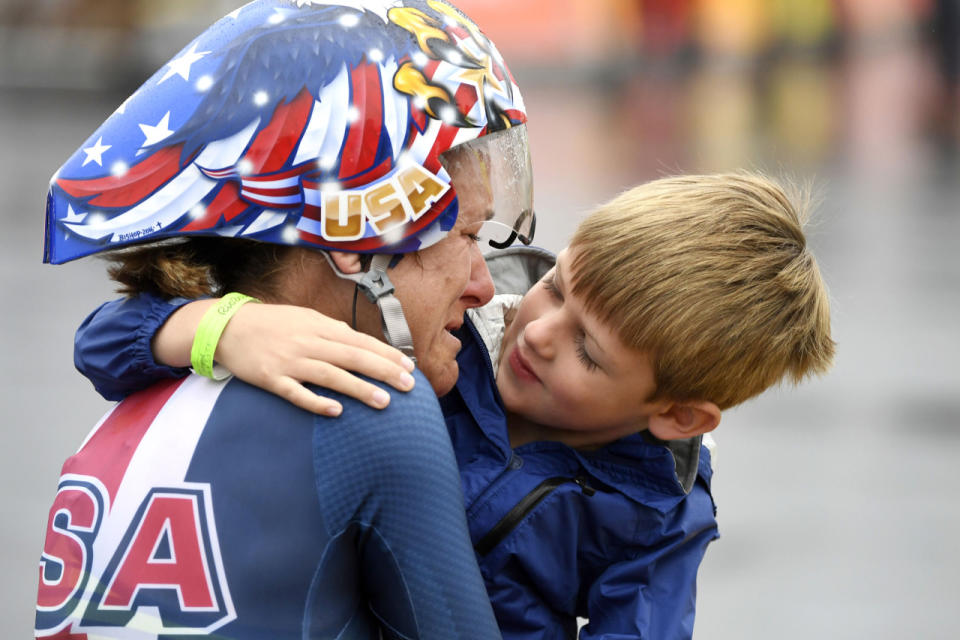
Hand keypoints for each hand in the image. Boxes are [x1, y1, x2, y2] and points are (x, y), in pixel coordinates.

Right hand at [153, 299, 415, 415]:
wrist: (226, 326)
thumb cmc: (270, 323)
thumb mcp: (303, 317)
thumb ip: (330, 329)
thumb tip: (356, 340)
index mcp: (318, 326)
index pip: (360, 341)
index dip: (386, 354)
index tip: (408, 367)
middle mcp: (308, 342)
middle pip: (352, 357)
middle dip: (383, 371)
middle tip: (408, 386)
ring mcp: (289, 361)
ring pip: (330, 375)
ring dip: (359, 389)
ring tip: (384, 402)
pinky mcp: (271, 379)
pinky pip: (296, 393)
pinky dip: (316, 402)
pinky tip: (336, 412)